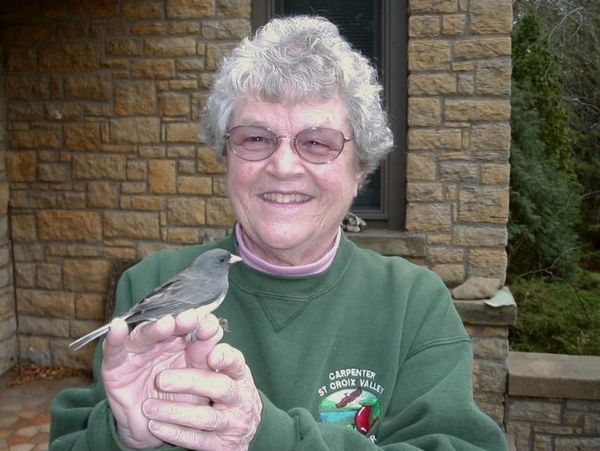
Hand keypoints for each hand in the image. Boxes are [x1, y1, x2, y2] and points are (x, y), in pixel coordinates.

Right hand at [101, 311, 222, 448]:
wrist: (153, 429)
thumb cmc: (180, 402)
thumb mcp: (198, 384)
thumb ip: (207, 363)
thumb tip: (219, 342)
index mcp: (185, 344)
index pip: (195, 327)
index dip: (203, 324)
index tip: (212, 328)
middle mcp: (161, 342)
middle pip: (170, 326)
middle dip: (180, 322)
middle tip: (190, 319)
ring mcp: (138, 351)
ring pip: (145, 334)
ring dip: (155, 328)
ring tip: (166, 324)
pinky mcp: (115, 364)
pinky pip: (114, 349)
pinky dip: (115, 337)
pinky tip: (118, 326)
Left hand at [142, 343, 262, 449]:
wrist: (240, 430)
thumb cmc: (225, 389)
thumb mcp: (219, 367)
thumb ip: (205, 347)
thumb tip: (193, 318)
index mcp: (238, 373)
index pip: (235, 361)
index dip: (224, 357)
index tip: (209, 353)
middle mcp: (239, 397)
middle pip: (220, 387)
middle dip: (190, 382)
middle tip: (160, 379)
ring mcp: (231, 423)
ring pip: (206, 418)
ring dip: (176, 412)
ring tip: (148, 407)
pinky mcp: (221, 446)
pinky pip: (198, 441)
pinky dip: (176, 434)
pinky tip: (155, 427)